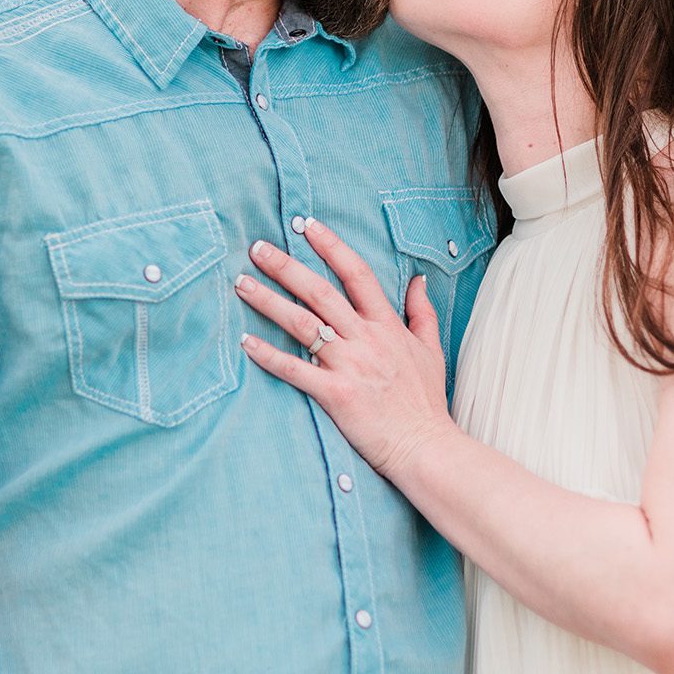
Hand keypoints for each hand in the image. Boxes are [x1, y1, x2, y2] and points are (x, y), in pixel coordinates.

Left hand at [236, 219, 452, 480]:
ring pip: (303, 324)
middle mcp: (366, 339)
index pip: (356, 273)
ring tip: (242, 284)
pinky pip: (295, 370)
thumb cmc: (425, 403)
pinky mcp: (336, 394)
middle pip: (320, 292)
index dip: (331, 246)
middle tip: (257, 248)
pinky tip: (246, 342)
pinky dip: (269, 355)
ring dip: (269, 301)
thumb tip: (418, 280)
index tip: (306, 225)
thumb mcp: (431, 350)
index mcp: (386, 325)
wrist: (426, 447)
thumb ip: (422, 312)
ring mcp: (350, 365)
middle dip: (286, 267)